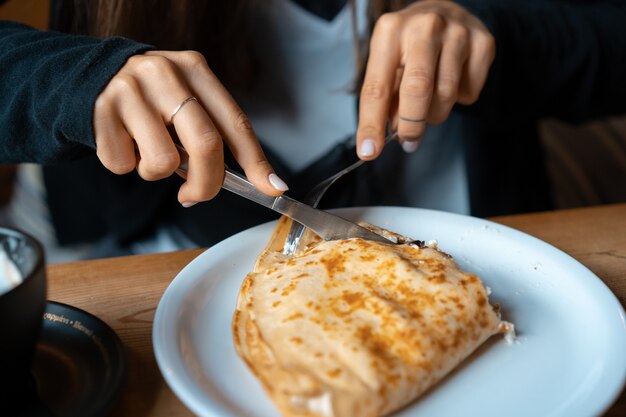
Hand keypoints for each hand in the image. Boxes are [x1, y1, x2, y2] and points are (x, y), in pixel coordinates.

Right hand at [93, 50, 287, 206]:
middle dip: (207, 184)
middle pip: (206, 145)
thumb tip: (249, 181)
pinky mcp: (100, 111)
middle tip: (195, 195)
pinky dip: (126, 166)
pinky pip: (123, 165)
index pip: (236, 123)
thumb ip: (212, 131)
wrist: (91, 76)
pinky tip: (124, 143)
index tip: (273, 187)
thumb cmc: (152, 99)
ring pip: (163, 163)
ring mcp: (131, 91)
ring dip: (157, 173)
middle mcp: (166, 74)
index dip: (257, 161)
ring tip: (147, 151)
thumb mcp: (186, 99)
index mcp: (196, 70)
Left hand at [356, 0, 494, 156]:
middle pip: (416, 89)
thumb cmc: (409, 46)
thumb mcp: (388, 63)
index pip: (376, 87)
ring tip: (429, 106)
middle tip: (408, 141)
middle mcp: (424, 26)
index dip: (371, 124)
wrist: (448, 12)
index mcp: (390, 31)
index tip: (369, 151)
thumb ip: (385, 98)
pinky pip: (470, 92)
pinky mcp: (483, 43)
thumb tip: (382, 138)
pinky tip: (453, 82)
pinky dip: (460, 100)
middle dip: (410, 124)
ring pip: (446, 95)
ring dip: (435, 114)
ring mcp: (457, 32)